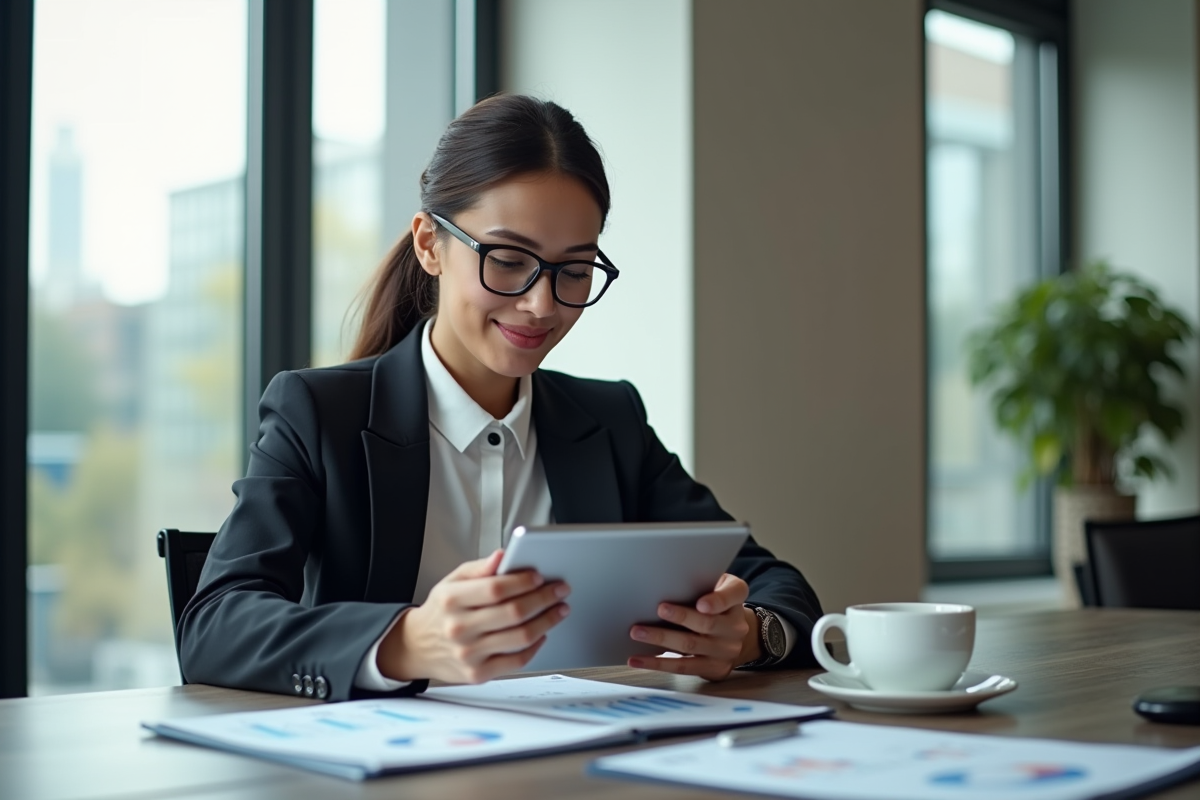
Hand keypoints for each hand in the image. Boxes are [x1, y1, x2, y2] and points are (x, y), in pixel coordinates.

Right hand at [377, 550, 569, 683]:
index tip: (540, 576)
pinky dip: (535, 646)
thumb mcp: (452, 581)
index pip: (495, 589)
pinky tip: (542, 633)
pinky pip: (517, 661)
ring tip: (559, 610)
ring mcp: (469, 654)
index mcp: (452, 600)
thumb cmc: (442, 610)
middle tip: (559, 590)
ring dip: (547, 621)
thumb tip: (503, 556)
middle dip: (544, 599)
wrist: (417, 646)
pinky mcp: (478, 674)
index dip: (522, 582)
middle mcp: (459, 628)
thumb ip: (479, 568)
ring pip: (520, 637)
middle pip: (513, 613)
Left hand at [627, 573, 758, 679]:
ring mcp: (726, 650)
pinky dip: (658, 663)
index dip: (718, 601)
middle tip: (658, 609)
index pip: (733, 594)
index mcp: (736, 598)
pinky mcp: (714, 668)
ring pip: (690, 646)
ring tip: (637, 632)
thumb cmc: (714, 602)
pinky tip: (638, 659)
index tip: (701, 604)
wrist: (733, 634)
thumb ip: (700, 581)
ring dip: (662, 639)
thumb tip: (666, 581)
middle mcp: (735, 626)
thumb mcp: (716, 584)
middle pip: (707, 623)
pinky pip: (683, 667)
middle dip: (681, 617)